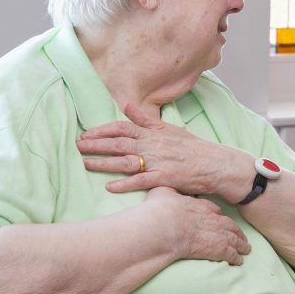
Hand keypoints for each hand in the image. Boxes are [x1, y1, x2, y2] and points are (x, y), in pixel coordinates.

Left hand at [77, 104, 251, 200]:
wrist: (217, 164)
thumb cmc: (195, 149)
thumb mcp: (171, 130)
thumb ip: (147, 120)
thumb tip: (128, 107)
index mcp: (154, 133)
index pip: (123, 127)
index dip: (103, 130)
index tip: (87, 133)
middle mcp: (154, 146)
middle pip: (119, 142)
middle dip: (96, 144)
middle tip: (77, 146)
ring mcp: (159, 162)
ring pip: (126, 161)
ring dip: (104, 163)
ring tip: (86, 163)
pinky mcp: (166, 178)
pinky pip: (142, 181)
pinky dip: (125, 184)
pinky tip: (110, 187)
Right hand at [144, 187, 250, 264]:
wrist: (165, 226)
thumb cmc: (160, 210)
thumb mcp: (161, 192)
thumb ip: (165, 192)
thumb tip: (162, 191)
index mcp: (200, 206)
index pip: (214, 210)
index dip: (218, 215)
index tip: (220, 218)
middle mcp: (212, 218)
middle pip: (229, 224)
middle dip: (236, 230)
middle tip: (240, 235)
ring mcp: (217, 233)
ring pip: (234, 239)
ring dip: (241, 244)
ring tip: (246, 249)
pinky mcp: (218, 248)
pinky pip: (231, 253)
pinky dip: (236, 257)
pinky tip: (239, 261)